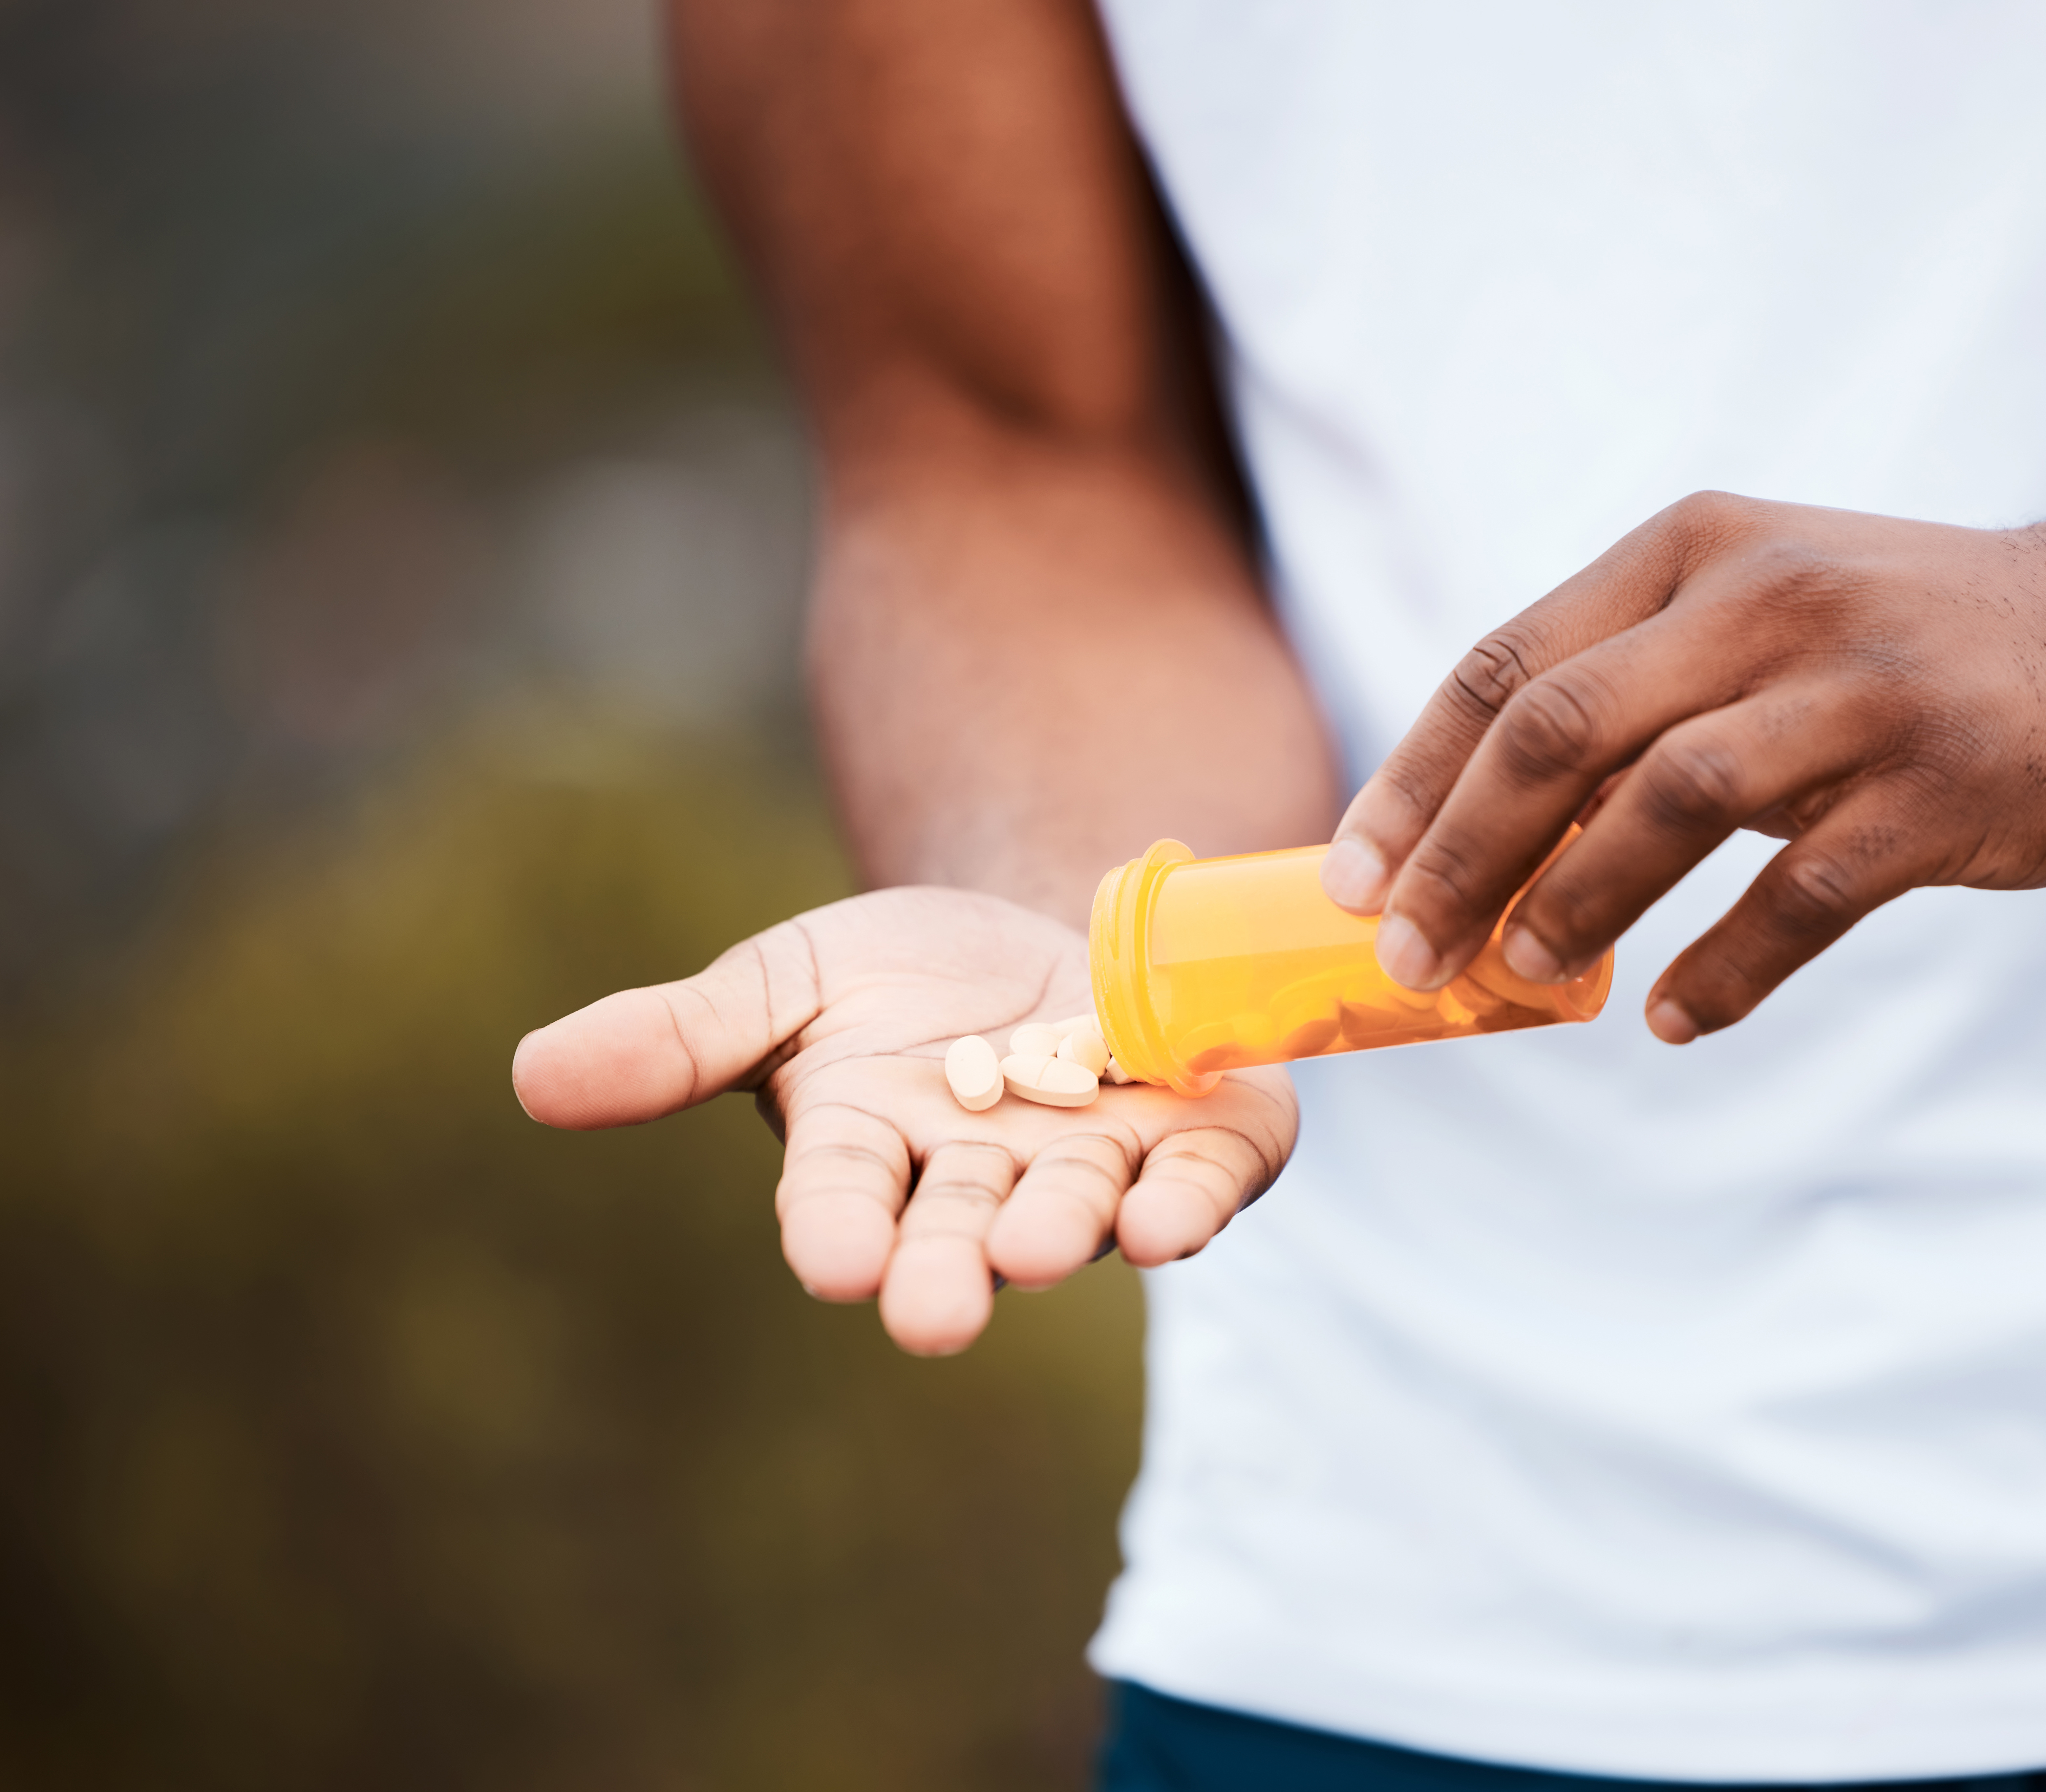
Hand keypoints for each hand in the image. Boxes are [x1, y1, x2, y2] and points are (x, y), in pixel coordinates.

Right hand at [510, 887, 1297, 1353]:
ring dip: (1062, 1232)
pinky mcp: (1197, 1137)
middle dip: (947, 1269)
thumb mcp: (789, 981)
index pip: (845, 1202)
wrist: (1048, 933)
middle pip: (959, 1229)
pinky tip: (1172, 1218)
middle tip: (931, 1314)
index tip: (836, 1261)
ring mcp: (1095, 1162)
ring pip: (1079, 1211)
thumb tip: (532, 1075)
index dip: (841, 1231)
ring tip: (1034, 1250)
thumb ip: (681, 1036)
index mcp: (875, 1149)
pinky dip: (1191, 1201)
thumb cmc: (902, 976)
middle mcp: (984, 1177)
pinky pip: (1200, 1180)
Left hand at [1320, 491, 2045, 1042]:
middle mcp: (1768, 599)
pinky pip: (1803, 896)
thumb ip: (1642, 690)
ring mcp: (1862, 690)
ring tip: (1525, 980)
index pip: (1507, 664)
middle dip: (1460, 855)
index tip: (1350, 876)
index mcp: (1699, 552)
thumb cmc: (1915, 642)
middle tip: (1407, 954)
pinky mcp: (1945, 784)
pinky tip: (1678, 1018)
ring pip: (1667, 803)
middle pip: (1559, 732)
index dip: (1414, 778)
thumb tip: (1493, 831)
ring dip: (1574, 907)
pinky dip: (1725, 970)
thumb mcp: (1768, 610)